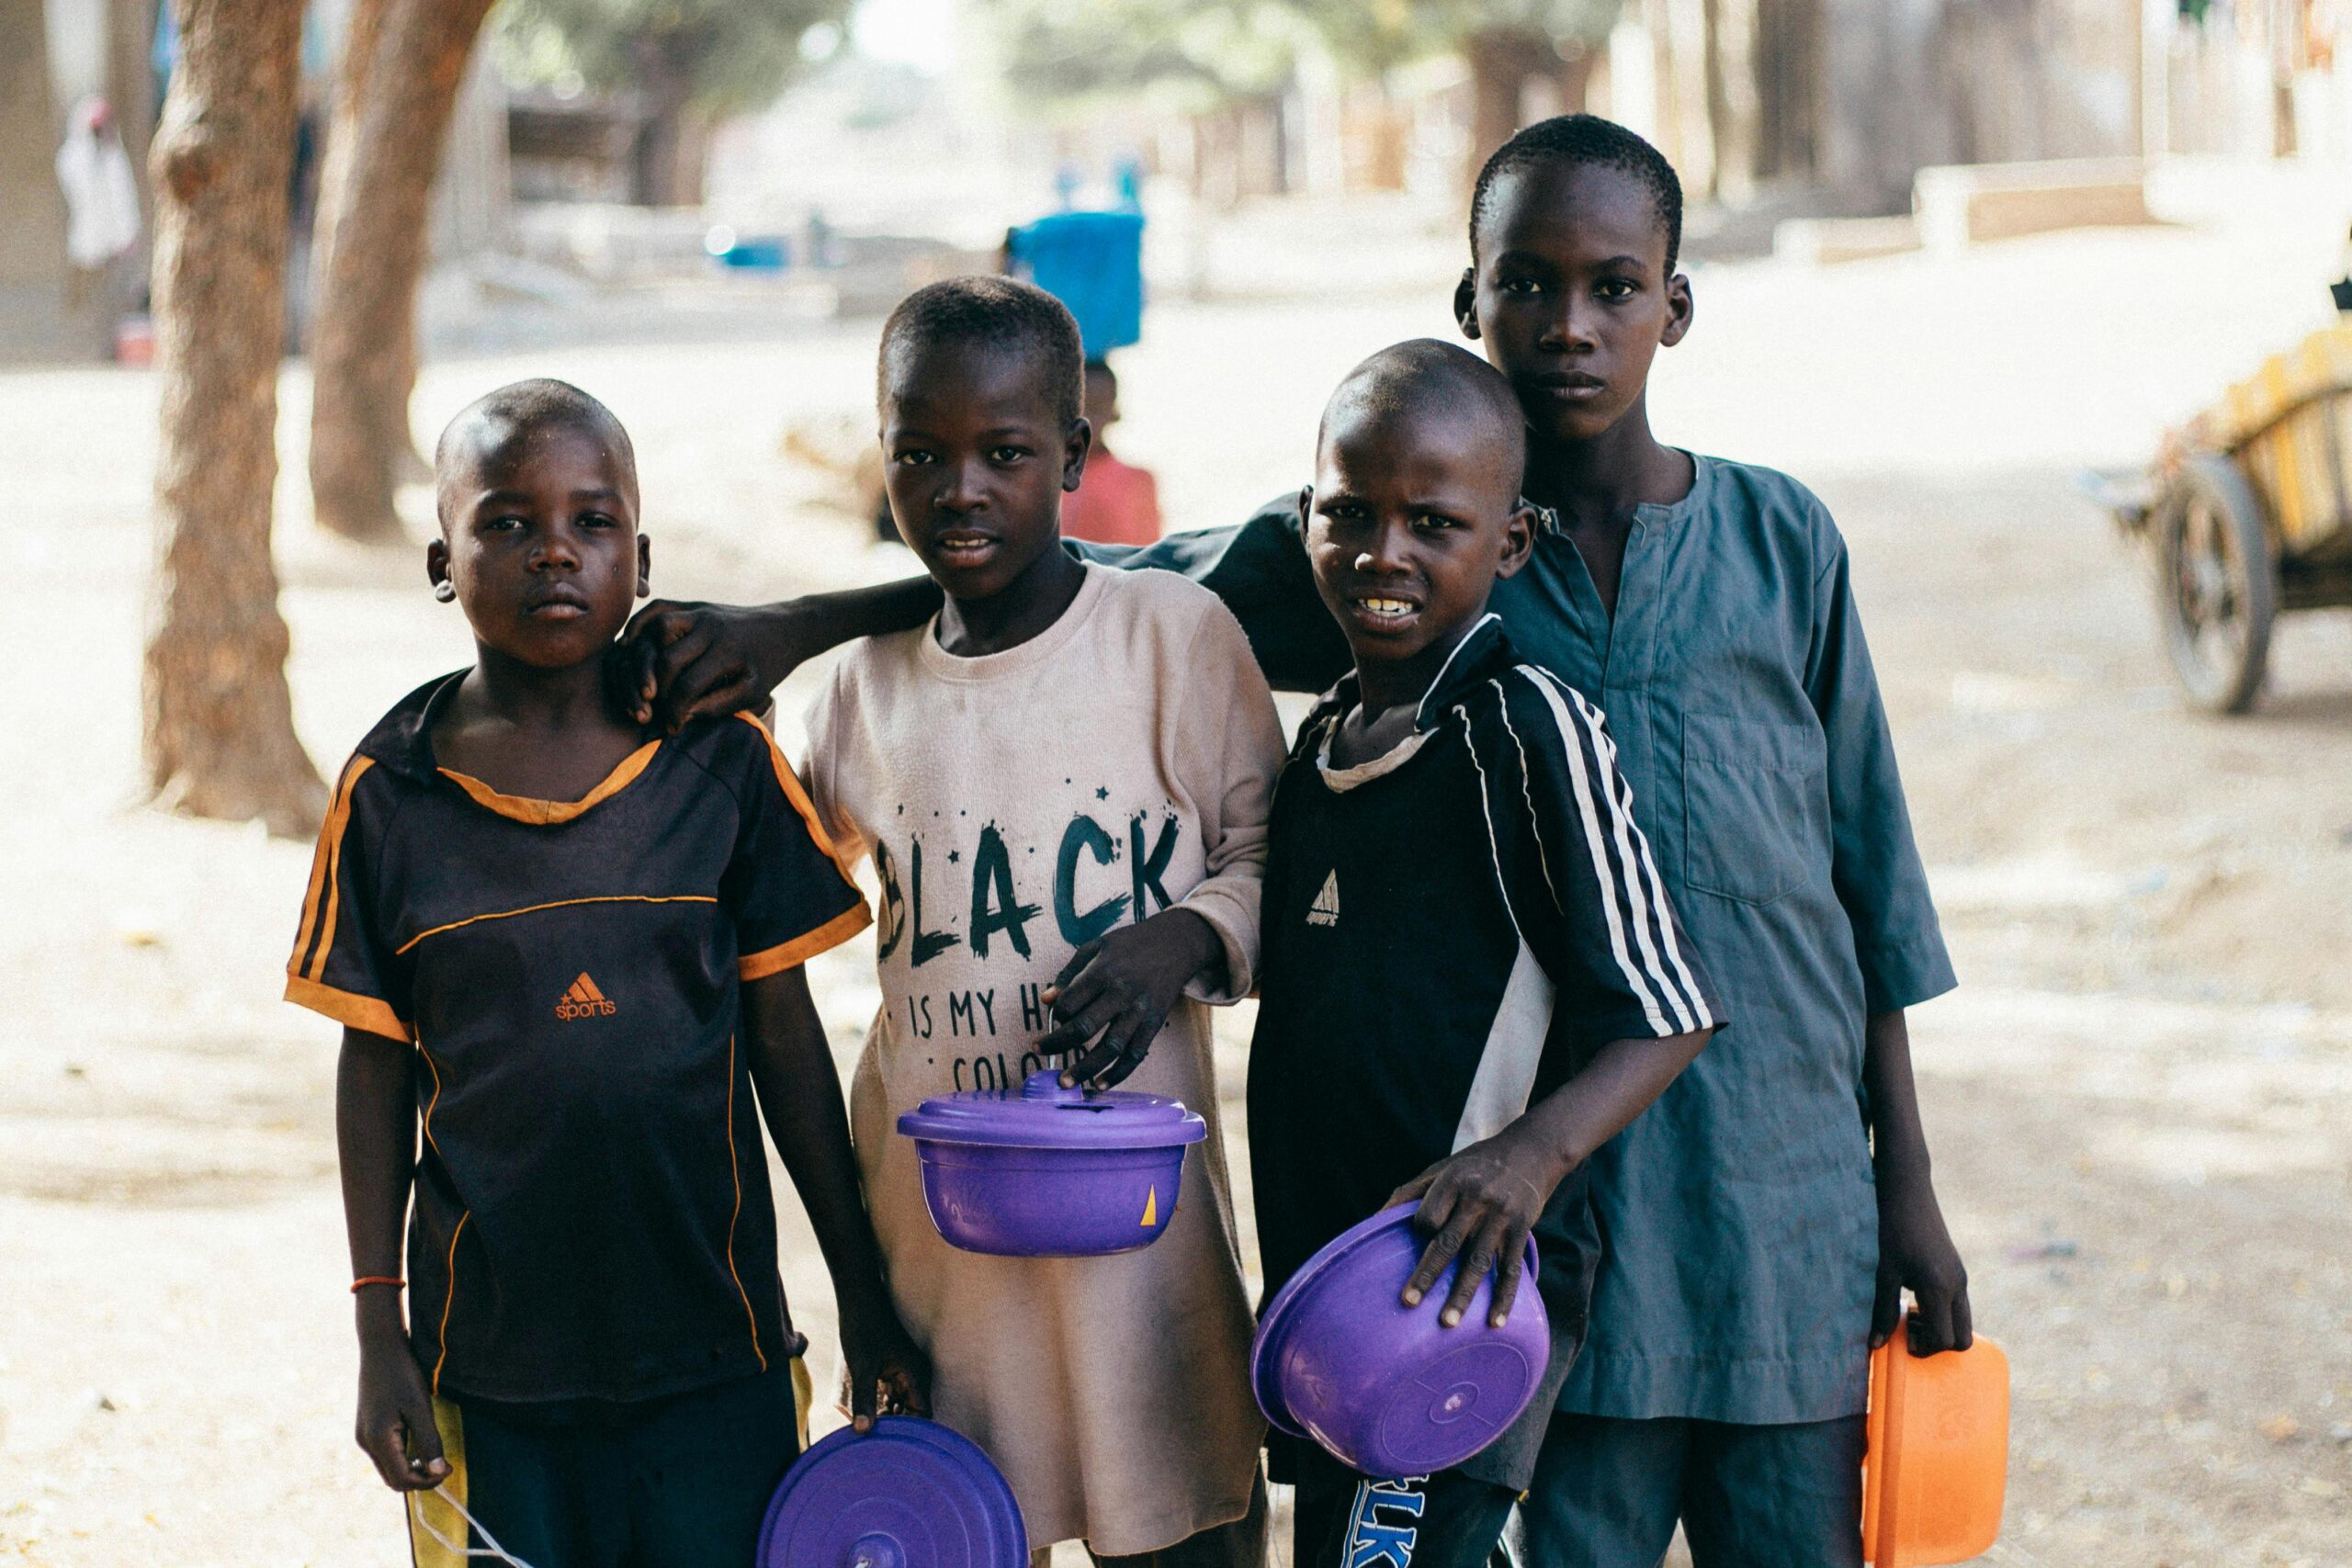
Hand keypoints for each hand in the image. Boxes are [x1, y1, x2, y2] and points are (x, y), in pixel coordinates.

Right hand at [354, 1331, 447, 1490]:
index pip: (402, 1479)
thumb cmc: (402, 1374)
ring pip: (388, 1468)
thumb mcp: (420, 1407)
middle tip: (445, 1465)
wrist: (380, 1348)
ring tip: (435, 1454)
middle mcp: (365, 1443)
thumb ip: (429, 1441)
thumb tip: (438, 1471)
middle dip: (419, 1478)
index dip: (427, 1481)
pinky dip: (403, 1456)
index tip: (449, 1469)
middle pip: (393, 1478)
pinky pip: (385, 1454)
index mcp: (376, 1440)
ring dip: (411, 1468)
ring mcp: (363, 1436)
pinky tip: (420, 1442)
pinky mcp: (367, 1429)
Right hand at [610, 599, 803, 733]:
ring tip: (644, 686)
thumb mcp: (752, 692)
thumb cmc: (768, 667)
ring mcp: (699, 611)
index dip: (674, 712)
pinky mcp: (693, 605)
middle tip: (655, 712)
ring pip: (657, 628)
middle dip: (655, 692)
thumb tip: (681, 714)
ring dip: (644, 658)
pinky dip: (638, 624)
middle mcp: (711, 628)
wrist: (784, 628)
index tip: (673, 729)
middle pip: (667, 659)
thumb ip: (718, 706)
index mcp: (728, 652)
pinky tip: (628, 646)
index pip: (688, 686)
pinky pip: (657, 608)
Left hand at [838, 1288, 930, 1432]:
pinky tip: (866, 1413)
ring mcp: (907, 1370)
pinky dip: (884, 1404)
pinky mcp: (896, 1367)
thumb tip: (862, 1431)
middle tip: (876, 1441)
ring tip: (868, 1430)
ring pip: (904, 1403)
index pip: (923, 1412)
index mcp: (915, 1373)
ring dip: (889, 1416)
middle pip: (914, 1410)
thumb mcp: (862, 1366)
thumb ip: (864, 1399)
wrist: (859, 1298)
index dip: (909, 1429)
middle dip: (897, 1425)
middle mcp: (916, 1373)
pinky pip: (895, 1393)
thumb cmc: (863, 1328)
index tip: (889, 1442)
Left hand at [1039, 910, 1219, 1087]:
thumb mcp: (1096, 946)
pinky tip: (1100, 1084)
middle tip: (1039, 1053)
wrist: (1176, 943)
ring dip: (1085, 1068)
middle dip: (1058, 1045)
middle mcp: (1122, 993)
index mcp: (1103, 972)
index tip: (1053, 1020)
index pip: (1070, 1003)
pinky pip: (1136, 1054)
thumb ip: (1069, 973)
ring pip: (1110, 1048)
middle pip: (1085, 1027)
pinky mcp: (1155, 1023)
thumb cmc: (1131, 944)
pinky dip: (1118, 1073)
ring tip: (1066, 1082)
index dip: (1056, 1015)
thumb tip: (1046, 1000)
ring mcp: (1140, 1011)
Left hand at [1387, 1122, 1564, 1328]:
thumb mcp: (1442, 1168)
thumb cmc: (1477, 1164)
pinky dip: (1504, 1297)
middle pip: (1448, 1243)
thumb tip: (1373, 1220)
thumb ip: (1410, 1192)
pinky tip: (1495, 1321)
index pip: (1427, 1217)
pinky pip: (1512, 1269)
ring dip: (1463, 1294)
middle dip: (1428, 1274)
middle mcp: (1477, 1200)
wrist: (1532, 1151)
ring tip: (1449, 1322)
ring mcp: (1502, 1217)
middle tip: (1409, 1302)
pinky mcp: (1522, 1230)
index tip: (1421, 1237)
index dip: (1419, 1231)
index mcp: (1453, 1182)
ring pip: (1479, 1262)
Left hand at [1872, 1169, 1971, 1354]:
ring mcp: (1962, 1280)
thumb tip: (1874, 1346)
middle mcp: (1958, 1287)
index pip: (1943, 1340)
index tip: (1901, 1337)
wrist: (1910, 1194)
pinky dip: (1941, 1314)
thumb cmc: (1893, 1230)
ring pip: (1963, 1324)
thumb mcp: (1884, 1271)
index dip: (1923, 1348)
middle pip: (1962, 1340)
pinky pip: (1958, 1307)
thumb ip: (1882, 1310)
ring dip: (1939, 1328)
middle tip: (1909, 1329)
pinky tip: (1916, 1298)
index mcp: (1940, 1288)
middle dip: (1937, 1345)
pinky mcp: (1959, 1272)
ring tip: (1910, 1313)